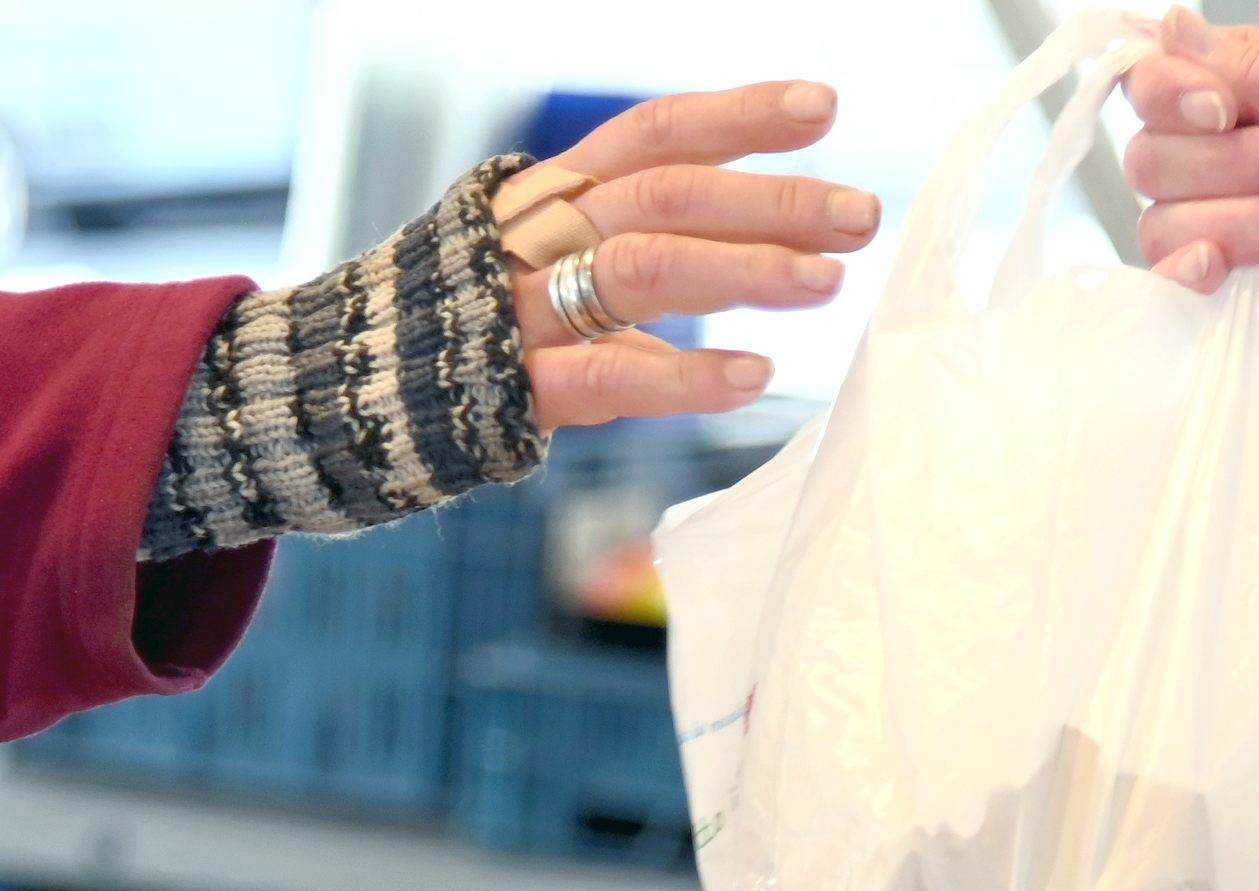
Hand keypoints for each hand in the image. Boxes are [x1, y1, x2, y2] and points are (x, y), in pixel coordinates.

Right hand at [513, 83, 879, 428]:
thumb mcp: (569, 256)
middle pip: (668, 194)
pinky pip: (610, 374)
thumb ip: (661, 243)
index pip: (658, 133)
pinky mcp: (521, 386)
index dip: (740, 115)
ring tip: (827, 281)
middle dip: (772, 200)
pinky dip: (688, 377)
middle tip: (861, 214)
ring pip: (643, 268)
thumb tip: (791, 242)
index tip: (824, 106)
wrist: (367, 384)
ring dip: (744, 270)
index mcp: (561, 191)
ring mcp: (529, 307)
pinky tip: (755, 376)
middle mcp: (544, 232)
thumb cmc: (493, 316)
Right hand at [1125, 9, 1258, 462]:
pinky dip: (1197, 271)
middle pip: (1156, 150)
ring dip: (1240, 218)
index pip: (1165, 80)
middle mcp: (1246, 158)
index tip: (1221, 106)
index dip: (1172, 92)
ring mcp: (1245, 231)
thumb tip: (1169, 29)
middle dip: (1230, 158)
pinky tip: (1233, 272)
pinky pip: (1179, 286)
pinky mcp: (1253, 302)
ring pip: (1165, 217)